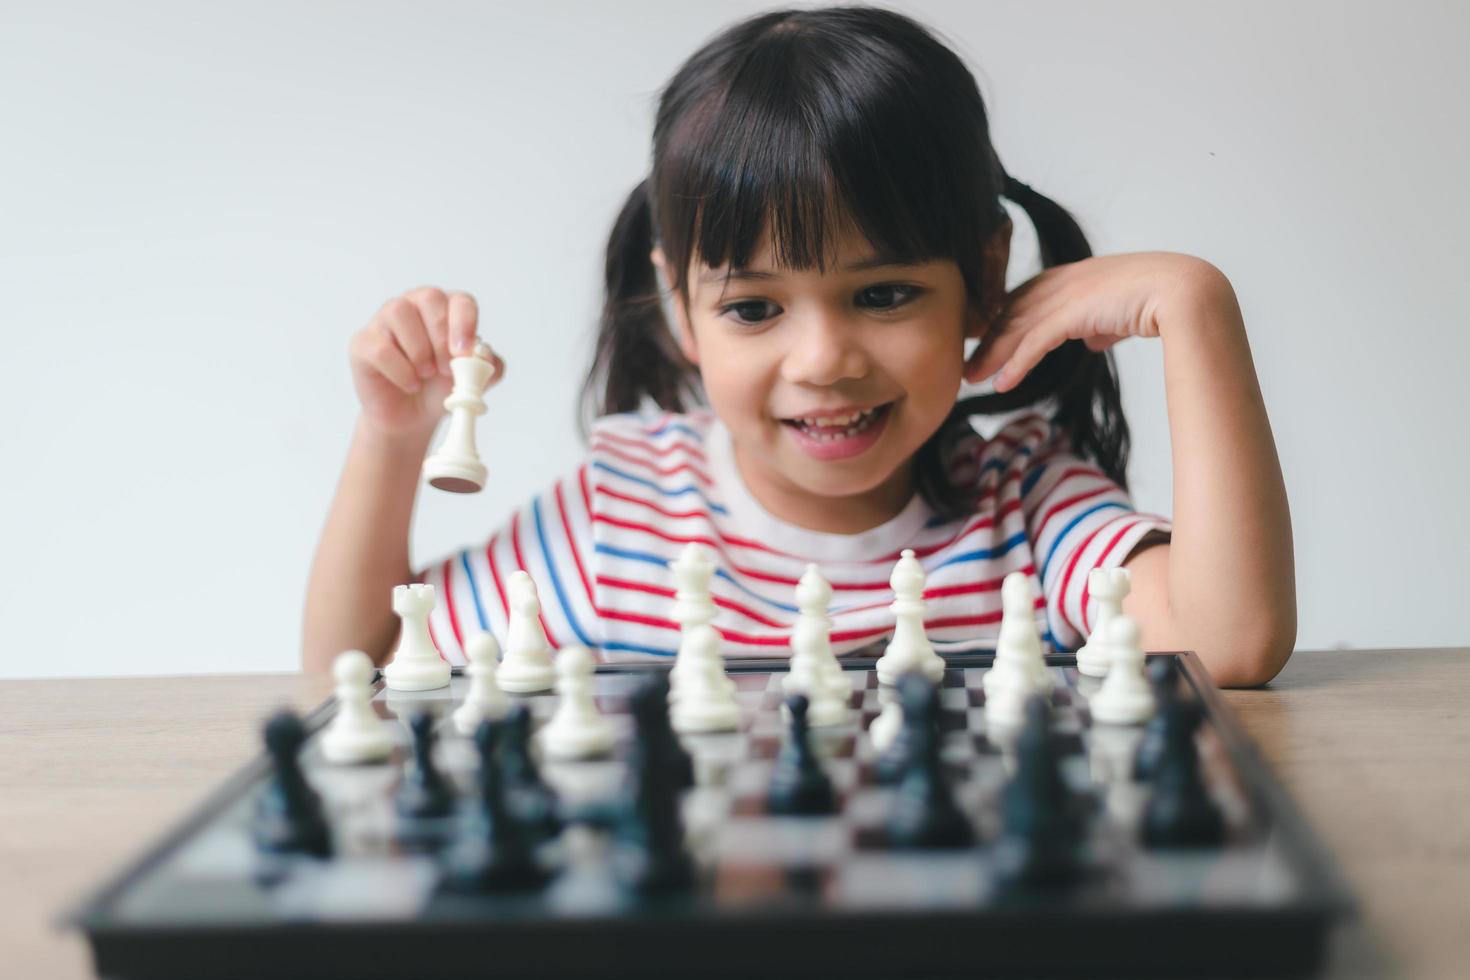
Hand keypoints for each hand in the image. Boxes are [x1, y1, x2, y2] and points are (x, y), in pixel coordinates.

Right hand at [349, 287, 504, 437]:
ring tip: (425, 375)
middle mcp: (415, 305)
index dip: (465, 324)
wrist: (412, 417)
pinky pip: (381, 348)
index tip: (464, 353)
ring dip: (419, 351)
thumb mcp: (474, 381)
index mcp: (447, 309)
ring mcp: (385, 320)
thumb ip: (489, 367)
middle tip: (445, 370)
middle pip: (429, 298)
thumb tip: (485, 356)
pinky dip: (400, 371)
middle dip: (441, 338)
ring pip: (400, 313)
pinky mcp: (363, 342)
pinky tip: (409, 384)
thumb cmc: (441, 388)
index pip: (461, 301)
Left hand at [965, 252, 1224, 391]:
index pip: (1023, 299)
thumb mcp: (1121, 313)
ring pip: (1017, 327)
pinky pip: (1035, 341)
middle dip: (986, 341)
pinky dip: (1016, 363)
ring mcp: (1068, 293)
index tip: (984, 344)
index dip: (1002, 323)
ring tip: (973, 379)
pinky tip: (1003, 382)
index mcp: (1073, 276)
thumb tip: (1092, 340)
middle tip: (967, 367)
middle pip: (1011, 313)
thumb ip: (1101, 324)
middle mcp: (1064, 279)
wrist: (1186, 292)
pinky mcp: (1074, 311)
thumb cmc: (1162, 302)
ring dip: (992, 356)